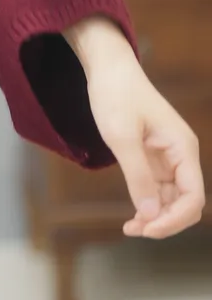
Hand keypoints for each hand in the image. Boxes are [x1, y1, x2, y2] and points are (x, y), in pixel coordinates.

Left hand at [73, 26, 205, 236]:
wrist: (107, 69)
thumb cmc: (116, 95)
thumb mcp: (122, 137)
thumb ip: (137, 176)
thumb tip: (150, 213)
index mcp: (183, 148)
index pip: (193, 196)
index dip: (174, 219)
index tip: (148, 229)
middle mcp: (181, 156)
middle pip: (186, 202)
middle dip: (166, 221)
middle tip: (135, 230)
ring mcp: (168, 158)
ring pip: (171, 200)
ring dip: (155, 217)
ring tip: (130, 228)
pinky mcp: (153, 158)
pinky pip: (158, 190)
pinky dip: (148, 205)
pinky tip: (132, 216)